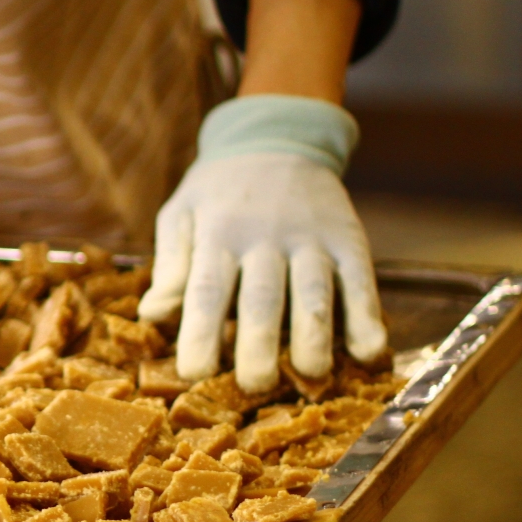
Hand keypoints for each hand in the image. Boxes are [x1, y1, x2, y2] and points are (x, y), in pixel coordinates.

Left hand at [138, 97, 385, 392]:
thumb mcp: (181, 214)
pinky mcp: (348, 237)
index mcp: (217, 234)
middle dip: (259, 341)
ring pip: (313, 288)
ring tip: (313, 374)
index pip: (205, 289)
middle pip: (262, 294)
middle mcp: (264, 237)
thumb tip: (153, 315)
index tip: (193, 374)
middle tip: (255, 385)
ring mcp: (310, 237)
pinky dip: (366, 315)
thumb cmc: (219, 191)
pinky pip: (360, 279)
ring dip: (315, 333)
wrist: (276, 137)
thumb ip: (171, 265)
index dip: (199, 331)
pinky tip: (369, 351)